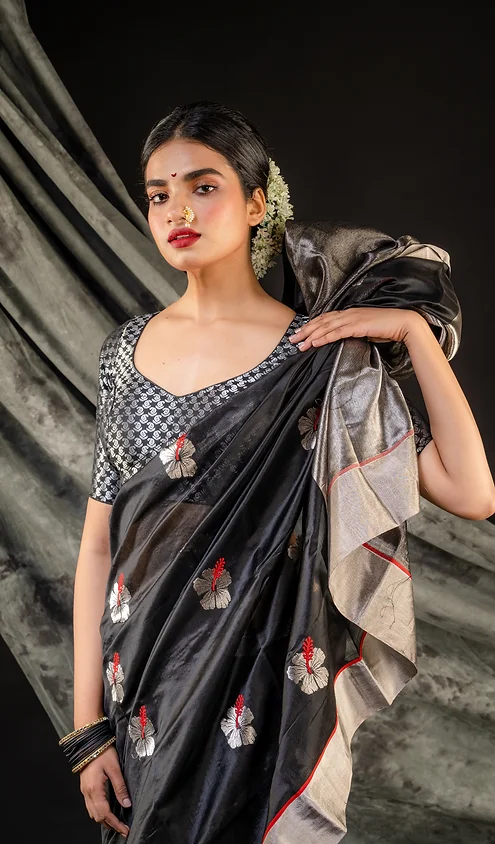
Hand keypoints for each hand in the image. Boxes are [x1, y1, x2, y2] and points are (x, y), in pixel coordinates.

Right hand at [79, 744, 130, 837]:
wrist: (89, 742)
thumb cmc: (103, 752)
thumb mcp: (115, 768)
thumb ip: (120, 787)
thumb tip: (126, 804)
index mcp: (94, 789)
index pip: (105, 814)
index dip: (115, 824)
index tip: (125, 830)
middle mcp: (87, 793)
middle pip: (97, 817)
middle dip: (110, 824)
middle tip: (123, 828)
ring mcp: (84, 791)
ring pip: (93, 813)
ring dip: (104, 819)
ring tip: (117, 822)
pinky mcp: (85, 787)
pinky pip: (91, 806)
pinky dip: (99, 812)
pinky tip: (107, 810)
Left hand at [289, 307, 422, 349]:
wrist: (404, 324)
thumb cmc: (389, 328)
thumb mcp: (367, 331)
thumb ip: (354, 333)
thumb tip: (345, 340)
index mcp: (350, 313)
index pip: (326, 318)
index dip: (312, 325)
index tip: (300, 333)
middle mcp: (349, 313)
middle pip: (321, 321)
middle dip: (305, 330)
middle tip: (292, 339)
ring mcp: (353, 318)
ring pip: (326, 326)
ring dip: (311, 336)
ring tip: (299, 344)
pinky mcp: (357, 325)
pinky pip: (336, 332)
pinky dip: (324, 337)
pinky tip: (314, 343)